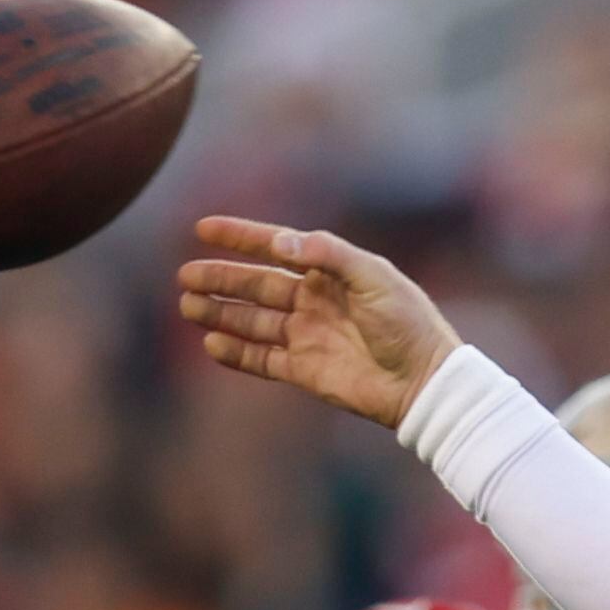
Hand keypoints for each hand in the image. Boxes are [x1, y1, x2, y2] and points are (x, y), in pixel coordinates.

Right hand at [177, 218, 461, 427]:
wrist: (424, 381)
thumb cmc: (408, 322)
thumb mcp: (373, 277)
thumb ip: (328, 254)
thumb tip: (281, 244)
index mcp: (331, 271)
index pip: (277, 248)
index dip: (240, 237)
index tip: (203, 228)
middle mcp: (315, 301)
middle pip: (256, 285)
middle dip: (221, 279)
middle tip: (185, 276)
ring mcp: (308, 336)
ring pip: (253, 321)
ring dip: (221, 313)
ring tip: (188, 307)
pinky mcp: (306, 370)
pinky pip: (262, 359)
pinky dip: (237, 353)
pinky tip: (211, 344)